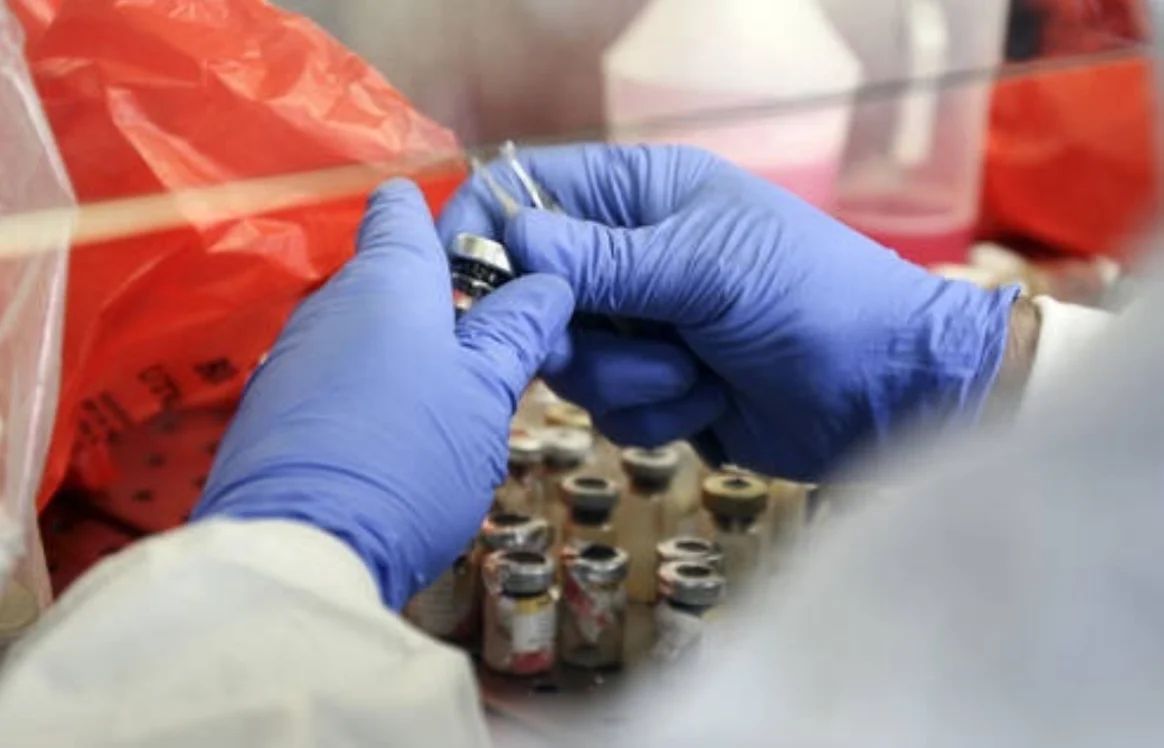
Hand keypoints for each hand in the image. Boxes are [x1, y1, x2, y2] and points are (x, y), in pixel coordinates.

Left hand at [193, 180, 573, 608]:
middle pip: (391, 275)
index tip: (490, 262)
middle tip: (493, 355)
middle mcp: (332, 300)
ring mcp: (295, 353)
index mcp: (388, 277)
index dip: (447, 221)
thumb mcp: (485, 396)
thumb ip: (515, 333)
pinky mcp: (272, 407)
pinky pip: (333, 378)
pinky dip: (367, 393)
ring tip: (449, 410)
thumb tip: (549, 283)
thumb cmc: (410, 456)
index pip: (402, 206)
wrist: (301, 550)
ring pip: (365, 332)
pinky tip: (394, 444)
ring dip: (407, 354)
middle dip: (442, 305)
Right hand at [438, 145, 1018, 480]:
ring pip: (569, 364)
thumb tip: (511, 236)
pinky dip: (656, 414)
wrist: (888, 392)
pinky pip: (607, 410)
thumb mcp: (705, 268)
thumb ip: (602, 259)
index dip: (487, 231)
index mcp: (641, 196)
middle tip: (636, 339)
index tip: (469, 286)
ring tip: (698, 369)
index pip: (529, 192)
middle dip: (579, 336)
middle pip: (536, 296)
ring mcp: (643, 327)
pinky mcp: (658, 389)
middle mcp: (630, 257)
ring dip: (631, 381)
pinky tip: (711, 402)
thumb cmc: (813, 300)